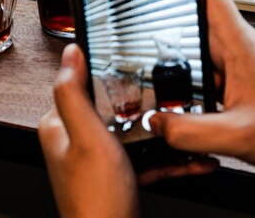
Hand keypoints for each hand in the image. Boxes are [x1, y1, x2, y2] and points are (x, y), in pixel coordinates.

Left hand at [39, 44, 219, 216]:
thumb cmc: (95, 200)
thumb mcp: (87, 138)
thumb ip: (75, 94)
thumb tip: (71, 53)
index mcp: (61, 127)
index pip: (84, 84)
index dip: (110, 72)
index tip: (135, 62)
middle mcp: (78, 142)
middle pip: (117, 108)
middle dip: (147, 104)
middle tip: (172, 96)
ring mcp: (100, 160)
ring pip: (137, 133)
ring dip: (165, 132)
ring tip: (189, 125)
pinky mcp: (120, 176)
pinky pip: (148, 158)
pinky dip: (170, 158)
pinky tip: (193, 158)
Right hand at [149, 0, 254, 176]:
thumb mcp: (237, 136)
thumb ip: (191, 132)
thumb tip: (156, 123)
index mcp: (240, 47)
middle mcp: (236, 51)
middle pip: (192, 24)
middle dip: (164, 27)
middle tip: (135, 39)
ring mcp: (235, 67)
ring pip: (194, 53)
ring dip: (173, 61)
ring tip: (148, 72)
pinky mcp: (234, 85)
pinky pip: (201, 77)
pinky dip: (185, 85)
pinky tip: (174, 101)